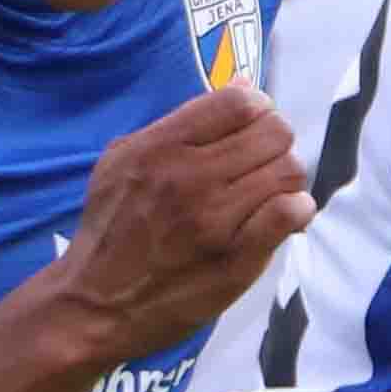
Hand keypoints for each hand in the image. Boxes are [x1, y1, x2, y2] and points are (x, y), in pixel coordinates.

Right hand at [46, 85, 311, 359]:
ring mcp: (216, 221)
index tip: (250, 126)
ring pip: (288, 171)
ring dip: (285, 177)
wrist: (95, 305)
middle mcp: (191, 178)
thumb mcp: (123, 161)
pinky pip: (289, 214)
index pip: (240, 102)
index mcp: (161, 147)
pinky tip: (281, 215)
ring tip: (266, 191)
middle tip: (260, 162)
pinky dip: (296, 209)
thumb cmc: (110, 229)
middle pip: (273, 132)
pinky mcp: (236, 260)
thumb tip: (244, 87)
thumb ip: (184, 122)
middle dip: (274, 141)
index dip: (256, 108)